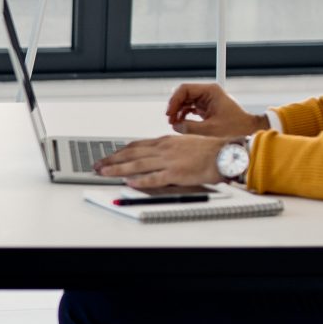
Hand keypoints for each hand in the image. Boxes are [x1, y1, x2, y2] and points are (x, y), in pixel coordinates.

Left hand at [99, 133, 236, 190]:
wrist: (225, 153)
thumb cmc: (208, 150)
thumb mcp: (183, 143)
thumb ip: (167, 149)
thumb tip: (153, 155)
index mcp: (165, 141)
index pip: (136, 146)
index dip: (119, 152)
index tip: (107, 156)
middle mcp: (163, 149)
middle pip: (131, 154)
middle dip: (112, 160)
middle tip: (97, 165)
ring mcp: (169, 161)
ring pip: (137, 165)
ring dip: (118, 169)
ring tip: (104, 173)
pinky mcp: (176, 173)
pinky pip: (154, 178)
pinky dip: (140, 180)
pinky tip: (129, 182)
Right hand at [165, 82, 268, 137]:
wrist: (249, 131)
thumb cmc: (236, 128)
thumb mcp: (210, 130)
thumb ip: (189, 127)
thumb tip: (176, 126)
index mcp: (211, 91)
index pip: (184, 89)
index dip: (174, 101)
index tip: (169, 113)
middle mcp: (209, 93)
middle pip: (184, 95)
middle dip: (175, 107)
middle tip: (171, 120)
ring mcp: (208, 100)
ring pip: (186, 102)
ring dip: (179, 112)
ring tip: (175, 123)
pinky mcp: (208, 108)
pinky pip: (191, 108)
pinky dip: (185, 115)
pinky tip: (182, 123)